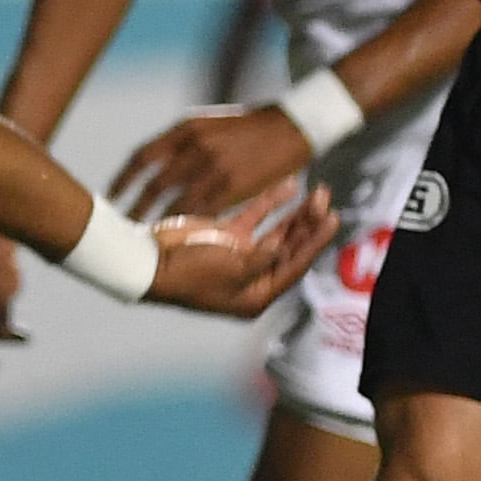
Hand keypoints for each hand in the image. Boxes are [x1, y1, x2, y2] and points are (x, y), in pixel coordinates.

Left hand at [111, 101, 312, 220]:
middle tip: (122, 224)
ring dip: (158, 222)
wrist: (292, 126)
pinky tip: (181, 238)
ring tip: (146, 237)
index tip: (111, 194)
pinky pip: (204, 212)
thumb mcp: (208, 124)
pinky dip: (190, 226)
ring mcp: (214, 168)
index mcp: (185, 129)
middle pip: (154, 185)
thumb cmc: (248, 126)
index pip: (142, 156)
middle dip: (135, 207)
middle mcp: (195, 147)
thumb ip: (181, 142)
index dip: (123, 178)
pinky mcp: (234, 186)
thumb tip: (155, 160)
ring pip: (175, 203)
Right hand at [141, 179, 337, 321]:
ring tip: (315, 192)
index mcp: (256, 294)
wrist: (148, 261)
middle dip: (308, 224)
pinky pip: (255, 217)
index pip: (294, 266)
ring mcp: (240, 254)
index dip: (315, 242)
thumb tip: (286, 249)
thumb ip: (263, 258)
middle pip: (290, 247)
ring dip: (295, 214)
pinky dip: (270, 202)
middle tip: (324, 198)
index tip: (333, 219)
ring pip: (277, 231)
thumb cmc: (188, 274)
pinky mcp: (226, 236)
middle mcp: (253, 275)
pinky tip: (289, 186)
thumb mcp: (231, 270)